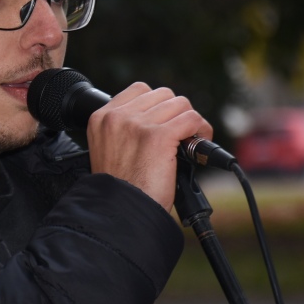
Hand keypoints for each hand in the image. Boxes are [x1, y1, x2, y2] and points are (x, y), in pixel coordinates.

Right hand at [86, 82, 211, 209]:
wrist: (121, 213)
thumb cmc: (120, 190)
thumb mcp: (110, 149)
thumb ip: (126, 129)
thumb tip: (160, 117)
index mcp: (101, 118)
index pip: (140, 90)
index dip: (159, 106)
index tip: (165, 123)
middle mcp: (117, 117)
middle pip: (163, 95)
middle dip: (176, 113)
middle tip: (182, 134)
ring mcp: (138, 124)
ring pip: (180, 104)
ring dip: (191, 121)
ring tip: (192, 140)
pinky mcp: (159, 137)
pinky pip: (191, 119)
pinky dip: (201, 130)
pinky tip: (199, 144)